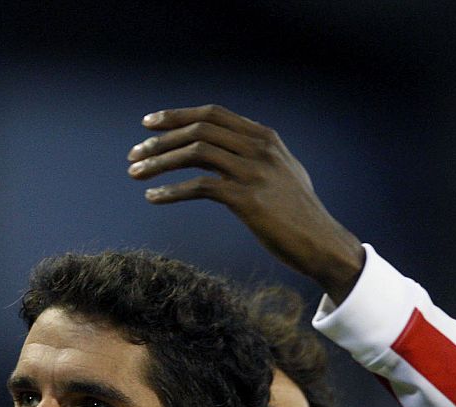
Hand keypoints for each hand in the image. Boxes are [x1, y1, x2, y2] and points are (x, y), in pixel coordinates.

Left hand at [128, 105, 364, 297]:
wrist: (321, 243)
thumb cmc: (299, 214)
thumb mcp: (283, 172)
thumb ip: (257, 155)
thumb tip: (231, 147)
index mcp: (265, 137)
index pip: (212, 114)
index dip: (177, 115)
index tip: (149, 123)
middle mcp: (259, 148)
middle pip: (199, 130)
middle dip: (160, 140)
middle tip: (134, 153)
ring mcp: (253, 171)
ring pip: (194, 153)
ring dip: (159, 162)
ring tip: (135, 173)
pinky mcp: (247, 199)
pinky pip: (199, 187)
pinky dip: (170, 191)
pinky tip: (152, 197)